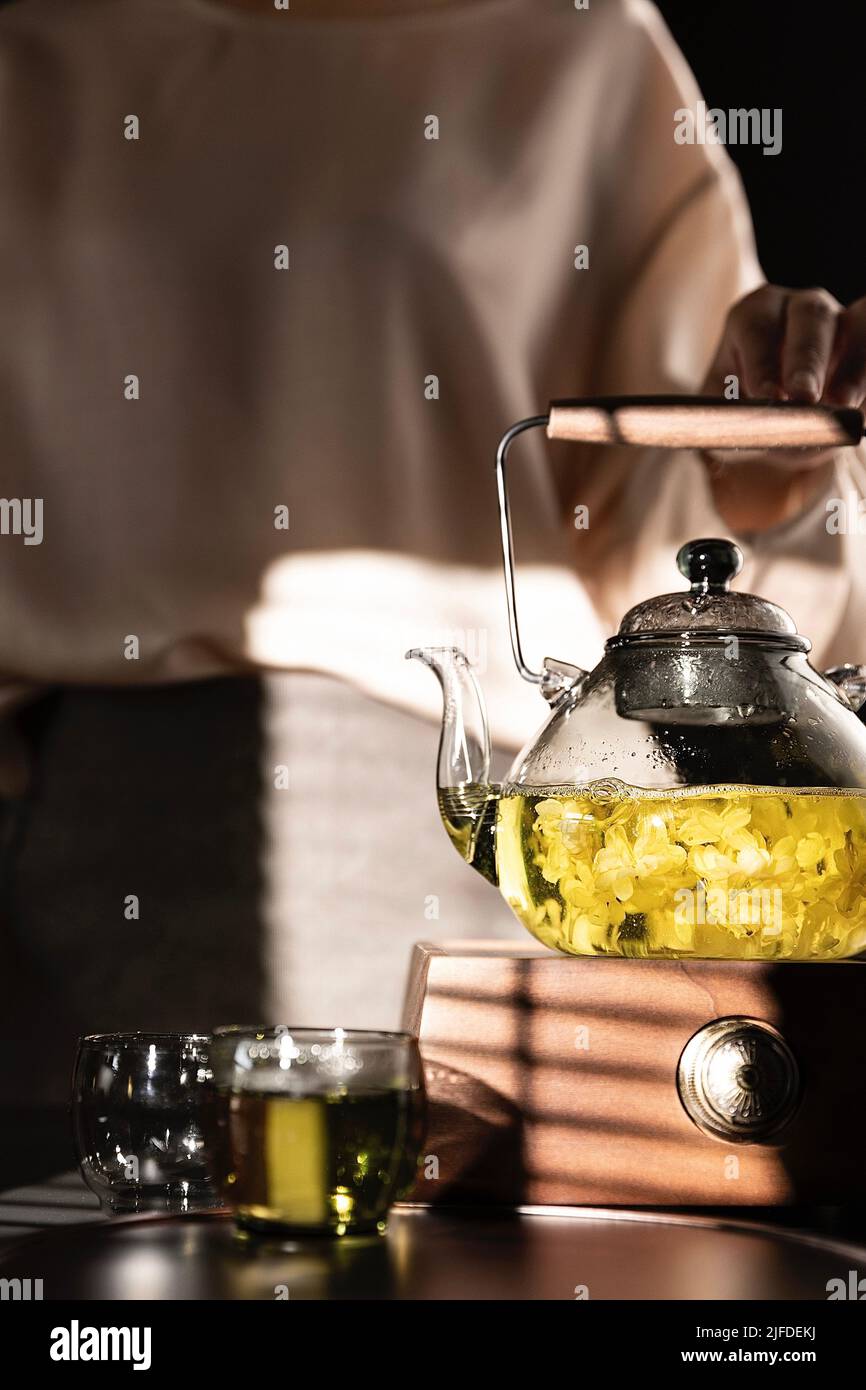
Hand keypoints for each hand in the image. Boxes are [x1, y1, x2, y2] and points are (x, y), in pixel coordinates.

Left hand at [700, 284, 865, 531]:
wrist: (782, 428)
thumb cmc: (747, 412)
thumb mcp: (727, 418)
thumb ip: (732, 424)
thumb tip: (745, 433)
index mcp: (755, 315)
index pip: (757, 326)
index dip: (761, 361)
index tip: (764, 394)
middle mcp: (802, 308)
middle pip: (810, 316)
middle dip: (806, 359)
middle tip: (801, 397)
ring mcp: (845, 321)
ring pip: (859, 324)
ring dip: (853, 365)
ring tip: (842, 404)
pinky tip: (863, 413)